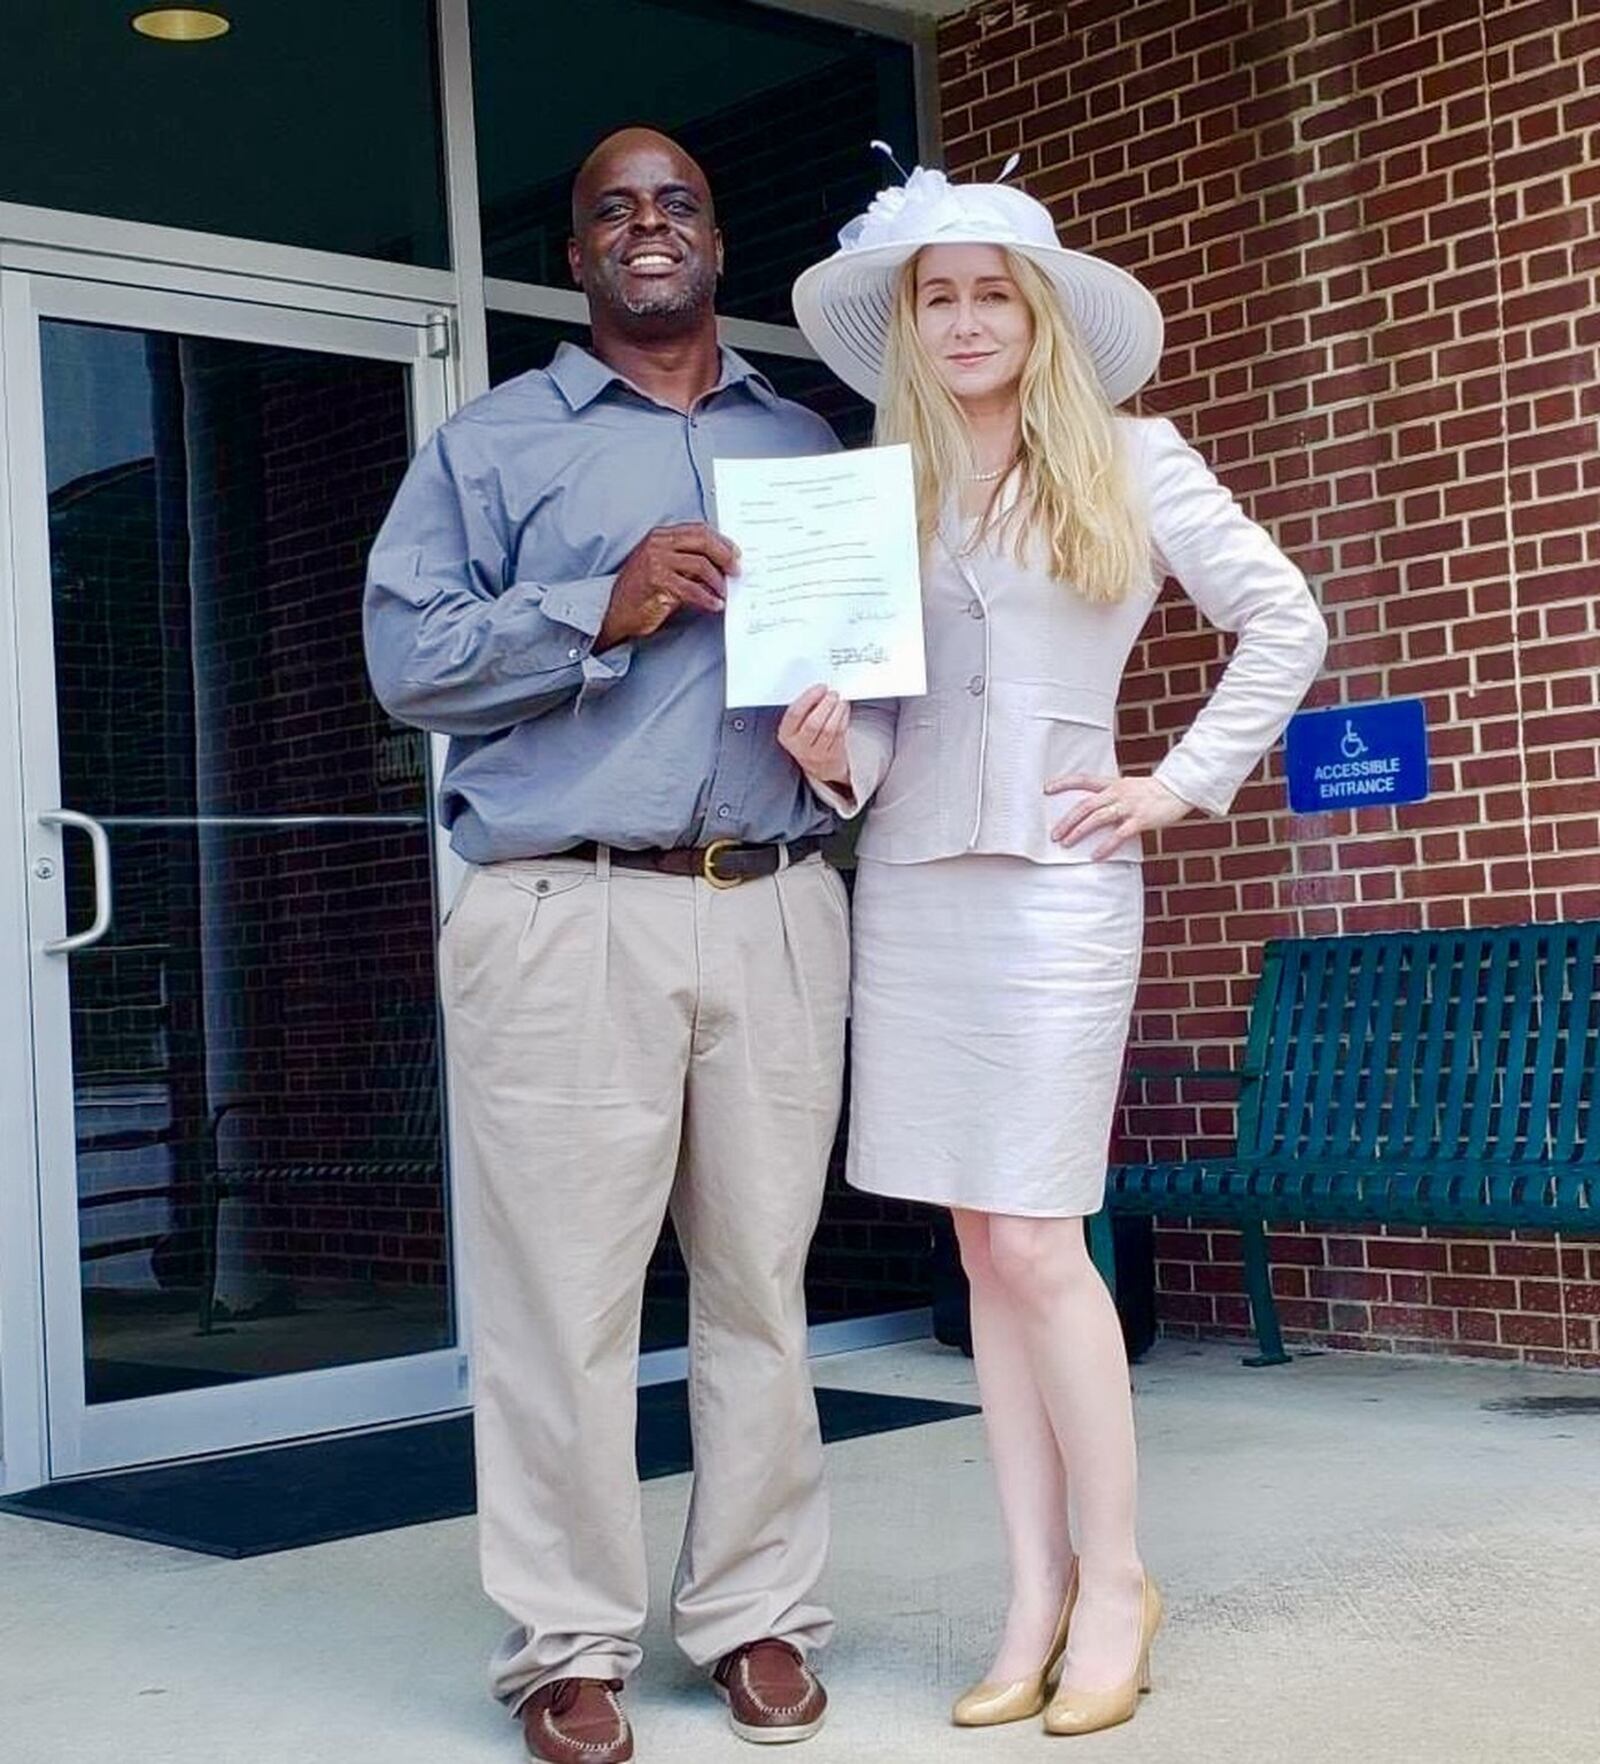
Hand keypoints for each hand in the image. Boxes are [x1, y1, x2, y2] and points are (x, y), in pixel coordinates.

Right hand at [597, 523, 737, 648]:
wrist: (616, 611)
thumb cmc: (641, 592)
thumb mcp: (666, 569)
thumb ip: (688, 562)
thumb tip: (720, 565)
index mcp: (661, 536)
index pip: (698, 530)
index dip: (721, 541)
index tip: (735, 554)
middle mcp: (657, 544)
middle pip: (703, 541)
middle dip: (725, 556)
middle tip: (736, 571)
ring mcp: (655, 561)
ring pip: (700, 564)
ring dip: (718, 582)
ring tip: (724, 593)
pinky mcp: (656, 581)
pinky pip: (691, 589)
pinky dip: (707, 598)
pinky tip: (714, 604)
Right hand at [778, 685, 850, 786]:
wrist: (820, 767)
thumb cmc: (808, 740)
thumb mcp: (796, 727)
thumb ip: (804, 709)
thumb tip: (819, 690)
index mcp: (786, 735)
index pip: (794, 714)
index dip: (808, 698)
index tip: (819, 688)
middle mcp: (799, 747)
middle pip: (813, 723)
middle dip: (825, 704)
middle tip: (832, 693)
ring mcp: (817, 753)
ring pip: (829, 729)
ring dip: (837, 710)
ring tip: (839, 700)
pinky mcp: (833, 755)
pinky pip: (840, 734)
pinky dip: (843, 718)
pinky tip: (843, 709)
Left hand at [1045, 772, 1191, 858]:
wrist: (1179, 789)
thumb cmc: (1152, 792)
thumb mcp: (1128, 787)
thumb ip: (1111, 796)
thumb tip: (1091, 811)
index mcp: (1112, 783)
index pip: (1083, 779)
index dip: (1064, 783)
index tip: (1046, 789)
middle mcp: (1117, 792)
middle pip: (1085, 805)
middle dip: (1067, 820)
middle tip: (1053, 834)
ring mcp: (1128, 806)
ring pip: (1097, 818)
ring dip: (1079, 831)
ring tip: (1066, 844)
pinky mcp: (1140, 819)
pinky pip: (1119, 834)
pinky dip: (1106, 846)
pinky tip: (1096, 855)